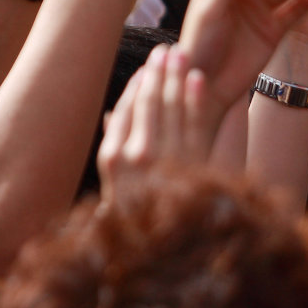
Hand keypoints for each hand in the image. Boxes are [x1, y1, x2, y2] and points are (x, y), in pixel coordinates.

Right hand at [97, 46, 213, 207]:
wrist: (162, 256)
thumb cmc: (133, 220)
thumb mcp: (113, 188)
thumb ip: (113, 146)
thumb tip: (110, 112)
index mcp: (111, 159)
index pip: (125, 110)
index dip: (136, 85)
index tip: (145, 68)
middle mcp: (136, 155)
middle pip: (149, 102)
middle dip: (157, 73)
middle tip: (164, 51)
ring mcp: (166, 158)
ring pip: (172, 107)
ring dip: (176, 77)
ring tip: (180, 54)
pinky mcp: (194, 164)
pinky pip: (196, 123)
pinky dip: (196, 98)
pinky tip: (197, 78)